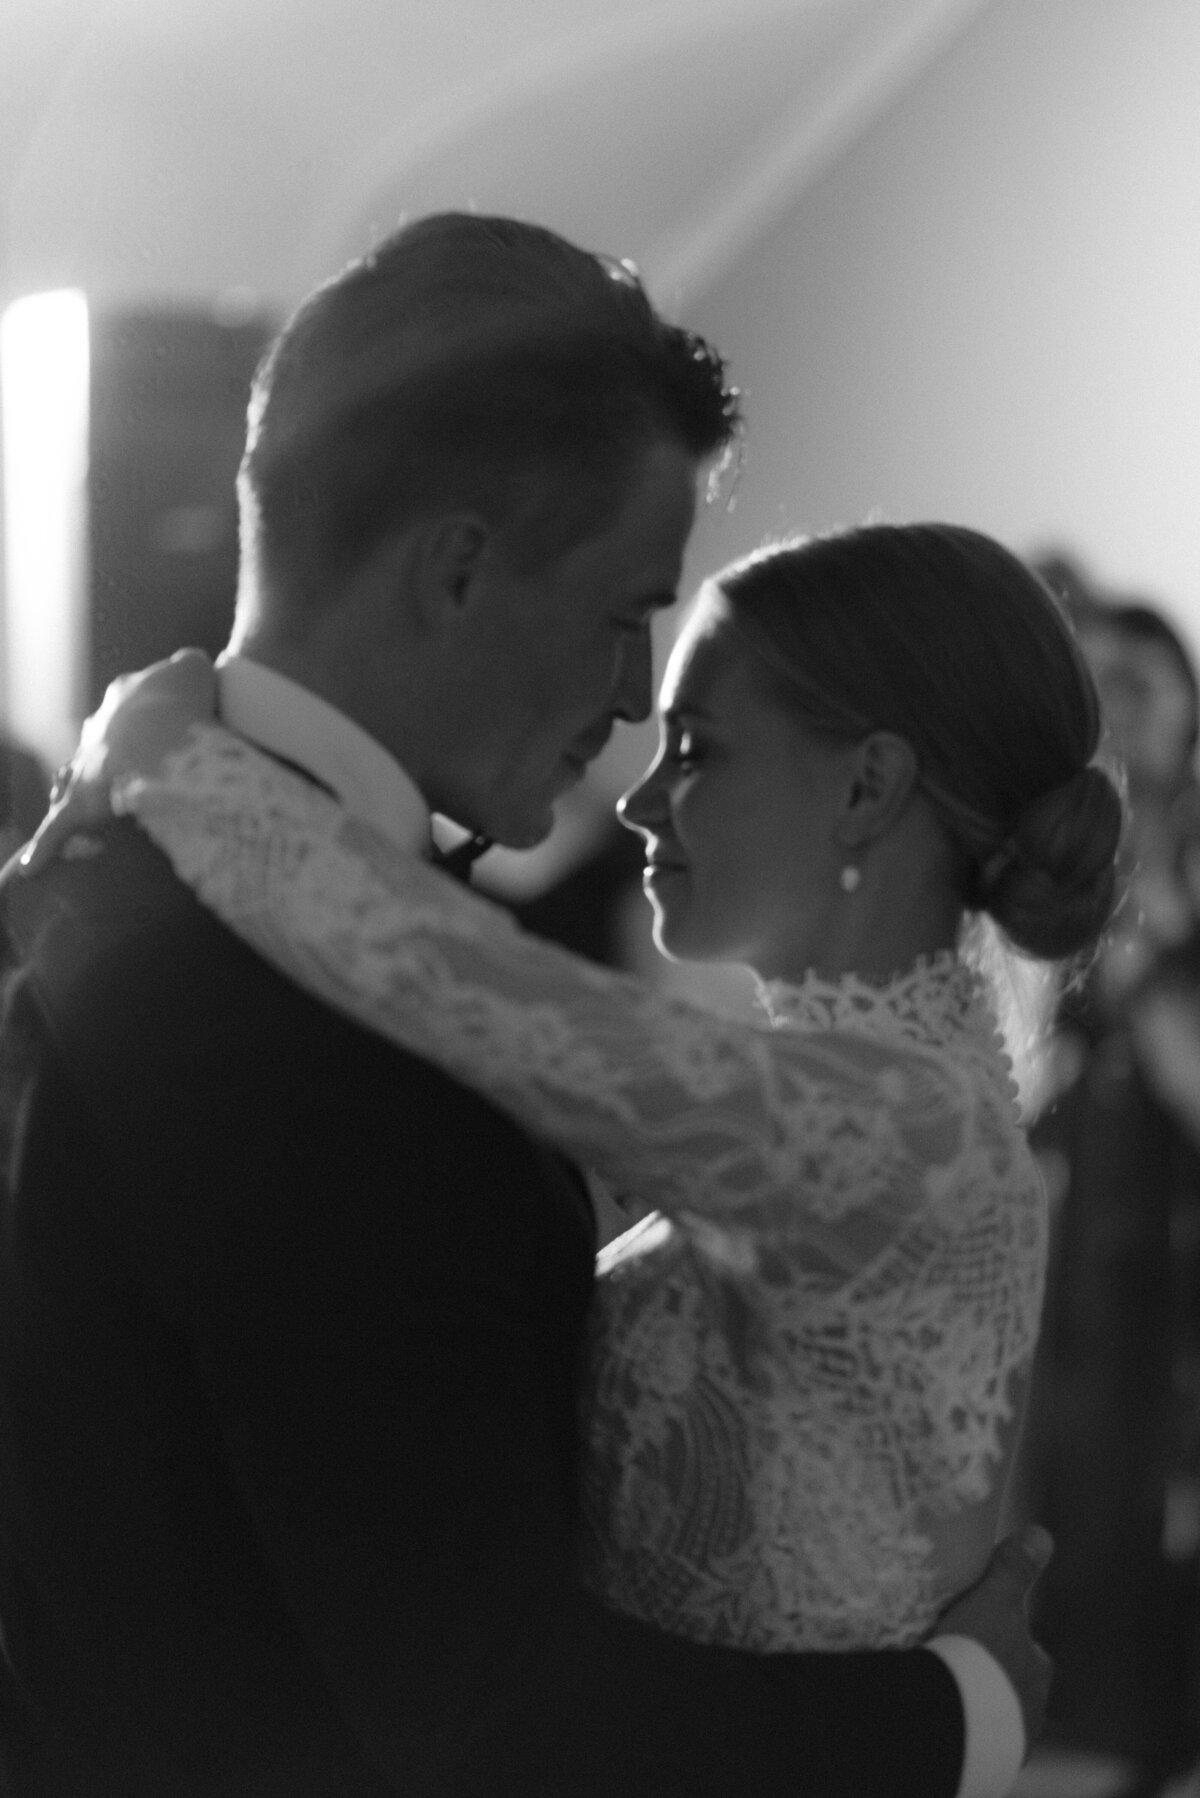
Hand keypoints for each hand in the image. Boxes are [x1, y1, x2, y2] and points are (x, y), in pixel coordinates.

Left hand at [19, 649, 217, 875]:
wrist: (159, 728)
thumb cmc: (181, 701)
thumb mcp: (194, 669)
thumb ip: (192, 665)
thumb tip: (193, 664)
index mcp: (124, 697)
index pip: (128, 705)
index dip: (147, 718)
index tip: (163, 732)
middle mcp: (99, 728)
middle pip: (99, 740)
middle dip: (109, 754)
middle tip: (129, 772)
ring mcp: (85, 764)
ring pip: (75, 779)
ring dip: (78, 793)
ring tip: (93, 811)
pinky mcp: (79, 804)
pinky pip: (57, 830)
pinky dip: (43, 850)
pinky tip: (30, 869)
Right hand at [936, 1525, 1053, 1750]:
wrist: (952, 1720)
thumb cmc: (977, 1657)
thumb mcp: (992, 1601)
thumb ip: (1014, 1569)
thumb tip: (1043, 1534)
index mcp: (1036, 1671)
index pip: (1030, 1651)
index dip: (1009, 1638)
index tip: (984, 1630)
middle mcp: (1030, 1710)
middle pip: (1012, 1685)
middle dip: (992, 1675)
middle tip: (958, 1657)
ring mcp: (1007, 1740)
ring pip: (994, 1714)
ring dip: (975, 1702)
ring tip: (944, 1686)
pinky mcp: (981, 1760)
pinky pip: (973, 1737)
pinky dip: (961, 1724)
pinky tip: (940, 1711)